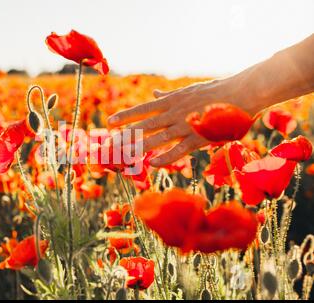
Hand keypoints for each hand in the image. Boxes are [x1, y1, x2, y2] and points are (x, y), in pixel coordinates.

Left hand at [107, 78, 253, 166]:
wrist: (242, 93)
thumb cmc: (216, 92)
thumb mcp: (188, 91)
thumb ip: (169, 97)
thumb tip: (153, 95)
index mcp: (172, 101)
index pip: (143, 109)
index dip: (126, 116)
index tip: (110, 122)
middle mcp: (175, 113)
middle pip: (145, 126)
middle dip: (126, 135)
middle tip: (109, 144)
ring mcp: (186, 126)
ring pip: (157, 138)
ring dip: (139, 147)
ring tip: (123, 155)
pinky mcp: (199, 138)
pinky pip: (179, 150)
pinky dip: (166, 157)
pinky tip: (152, 164)